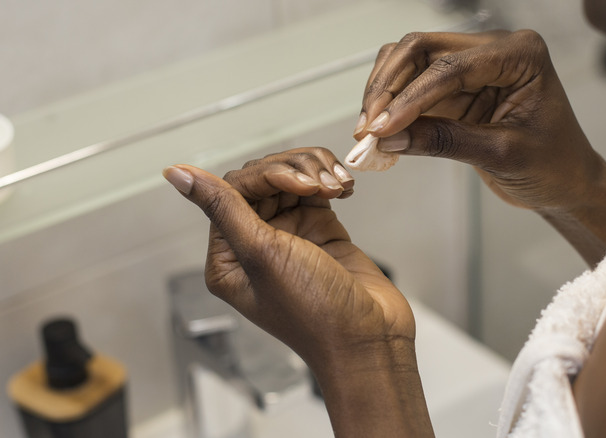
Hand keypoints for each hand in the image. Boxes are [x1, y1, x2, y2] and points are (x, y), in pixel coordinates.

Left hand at [163, 148, 433, 436]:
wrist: (369, 337)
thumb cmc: (313, 311)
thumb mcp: (261, 255)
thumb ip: (222, 207)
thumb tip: (176, 173)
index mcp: (228, 255)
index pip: (234, 189)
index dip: (267, 176)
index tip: (301, 185)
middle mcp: (254, 243)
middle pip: (263, 178)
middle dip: (295, 172)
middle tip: (322, 185)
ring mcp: (289, 235)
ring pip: (292, 178)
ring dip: (316, 172)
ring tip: (338, 187)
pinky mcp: (320, 230)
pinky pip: (317, 190)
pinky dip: (331, 181)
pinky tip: (344, 190)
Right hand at [356, 30, 605, 265]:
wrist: (566, 181)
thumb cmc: (553, 165)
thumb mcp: (501, 155)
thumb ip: (444, 141)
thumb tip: (388, 138)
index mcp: (520, 55)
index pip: (451, 67)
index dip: (410, 98)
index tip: (381, 127)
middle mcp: (494, 49)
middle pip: (421, 48)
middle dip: (388, 87)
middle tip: (368, 127)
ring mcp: (472, 65)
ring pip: (409, 60)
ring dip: (384, 92)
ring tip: (368, 132)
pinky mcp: (456, 86)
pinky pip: (413, 85)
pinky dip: (392, 105)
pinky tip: (380, 130)